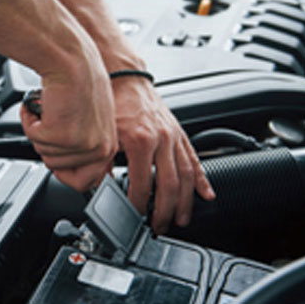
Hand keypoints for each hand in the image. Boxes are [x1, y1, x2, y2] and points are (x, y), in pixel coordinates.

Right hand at [20, 46, 117, 191]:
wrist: (70, 59)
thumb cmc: (79, 81)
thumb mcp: (90, 121)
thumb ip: (84, 147)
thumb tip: (68, 168)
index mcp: (108, 147)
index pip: (85, 182)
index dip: (64, 171)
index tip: (56, 157)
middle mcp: (99, 148)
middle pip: (59, 169)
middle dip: (48, 147)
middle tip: (53, 123)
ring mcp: (82, 144)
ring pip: (45, 154)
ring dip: (39, 131)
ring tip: (50, 109)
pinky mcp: (62, 135)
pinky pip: (33, 139)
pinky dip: (30, 121)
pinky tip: (41, 105)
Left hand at [112, 76, 214, 233]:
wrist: (125, 76)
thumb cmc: (112, 101)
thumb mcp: (103, 134)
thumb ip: (101, 162)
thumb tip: (97, 188)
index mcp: (140, 141)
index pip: (142, 185)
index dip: (138, 205)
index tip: (133, 217)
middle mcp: (161, 139)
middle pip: (169, 186)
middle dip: (165, 211)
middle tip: (159, 227)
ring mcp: (174, 137)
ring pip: (186, 176)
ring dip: (186, 202)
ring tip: (182, 220)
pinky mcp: (180, 133)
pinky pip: (194, 159)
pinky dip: (202, 179)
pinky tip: (207, 195)